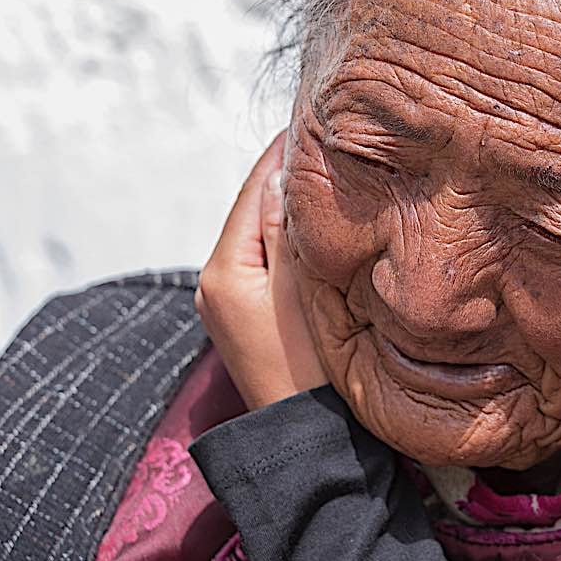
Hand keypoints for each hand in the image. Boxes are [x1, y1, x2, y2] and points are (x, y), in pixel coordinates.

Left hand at [195, 131, 327, 409]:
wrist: (313, 443)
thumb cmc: (312, 371)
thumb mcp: (303, 290)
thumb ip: (290, 228)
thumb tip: (284, 171)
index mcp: (222, 270)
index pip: (255, 187)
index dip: (288, 150)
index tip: (321, 116)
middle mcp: (216, 281)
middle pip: (259, 208)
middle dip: (297, 179)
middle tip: (341, 146)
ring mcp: (234, 301)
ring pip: (270, 234)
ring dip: (300, 211)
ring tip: (343, 182)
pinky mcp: (254, 317)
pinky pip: (276, 261)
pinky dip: (299, 242)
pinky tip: (332, 233)